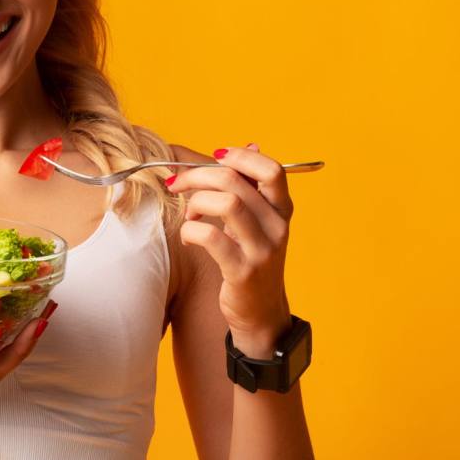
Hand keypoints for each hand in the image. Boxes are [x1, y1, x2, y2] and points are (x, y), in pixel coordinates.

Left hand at [167, 143, 293, 357]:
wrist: (261, 313)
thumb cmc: (251, 258)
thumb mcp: (256, 221)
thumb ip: (251, 187)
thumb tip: (247, 146)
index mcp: (282, 209)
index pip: (272, 169)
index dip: (240, 157)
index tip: (215, 156)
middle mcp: (277, 226)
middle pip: (236, 182)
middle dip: (198, 176)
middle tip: (177, 183)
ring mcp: (262, 250)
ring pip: (227, 203)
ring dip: (196, 202)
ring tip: (189, 215)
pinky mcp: (243, 271)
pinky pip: (211, 238)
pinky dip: (191, 231)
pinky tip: (189, 235)